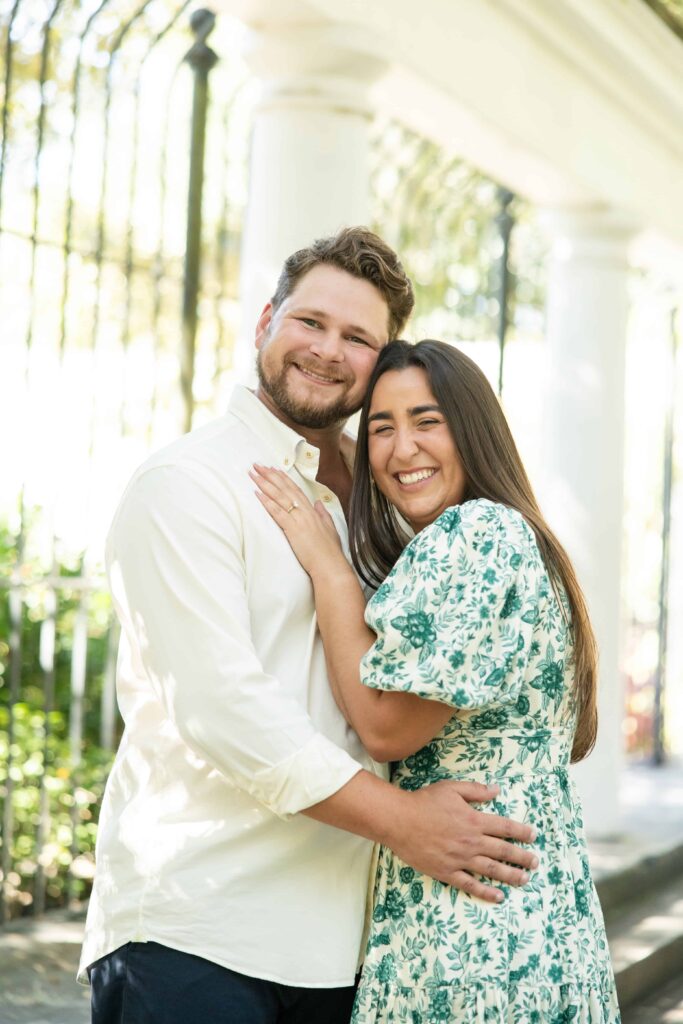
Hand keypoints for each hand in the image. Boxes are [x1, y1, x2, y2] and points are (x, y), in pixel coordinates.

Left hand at [250, 464, 346, 576]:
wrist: (330, 564)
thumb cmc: (329, 551)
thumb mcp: (329, 528)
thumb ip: (323, 514)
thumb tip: (318, 504)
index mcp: (312, 511)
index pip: (295, 489)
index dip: (283, 478)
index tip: (273, 469)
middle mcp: (305, 511)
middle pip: (285, 488)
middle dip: (270, 475)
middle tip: (257, 465)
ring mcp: (299, 518)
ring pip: (280, 496)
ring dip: (265, 484)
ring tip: (253, 474)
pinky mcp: (293, 529)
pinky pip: (277, 512)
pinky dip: (267, 502)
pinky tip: (257, 494)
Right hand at [391, 780, 537, 901]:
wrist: (400, 821)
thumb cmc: (424, 802)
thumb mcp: (451, 789)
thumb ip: (476, 790)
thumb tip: (497, 790)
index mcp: (474, 820)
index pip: (504, 827)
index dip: (521, 832)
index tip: (533, 836)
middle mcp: (471, 842)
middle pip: (503, 851)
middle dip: (522, 857)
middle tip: (535, 862)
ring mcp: (460, 859)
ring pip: (491, 870)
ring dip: (511, 875)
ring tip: (524, 879)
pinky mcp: (447, 872)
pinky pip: (471, 885)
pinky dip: (486, 892)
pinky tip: (498, 896)